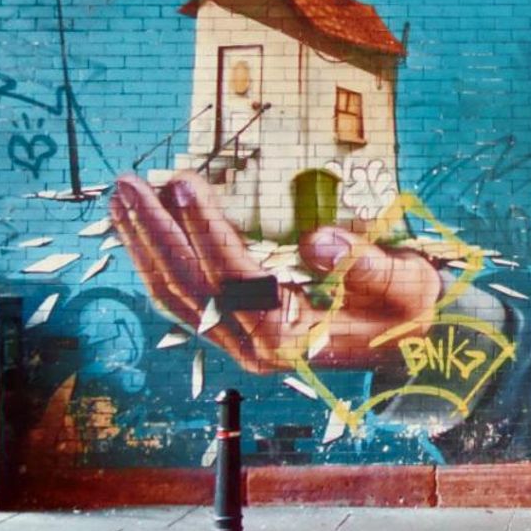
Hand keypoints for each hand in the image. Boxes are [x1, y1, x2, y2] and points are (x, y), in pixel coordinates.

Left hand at [109, 171, 440, 373]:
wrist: (408, 346)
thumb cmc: (407, 310)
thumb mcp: (404, 285)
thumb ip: (365, 267)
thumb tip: (318, 241)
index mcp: (293, 339)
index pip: (235, 279)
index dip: (205, 229)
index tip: (182, 181)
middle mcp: (256, 348)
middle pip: (191, 287)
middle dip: (155, 232)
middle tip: (129, 183)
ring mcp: (240, 344)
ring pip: (177, 295)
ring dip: (145, 246)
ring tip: (122, 199)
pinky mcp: (234, 334)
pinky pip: (185, 299)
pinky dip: (159, 262)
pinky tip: (142, 233)